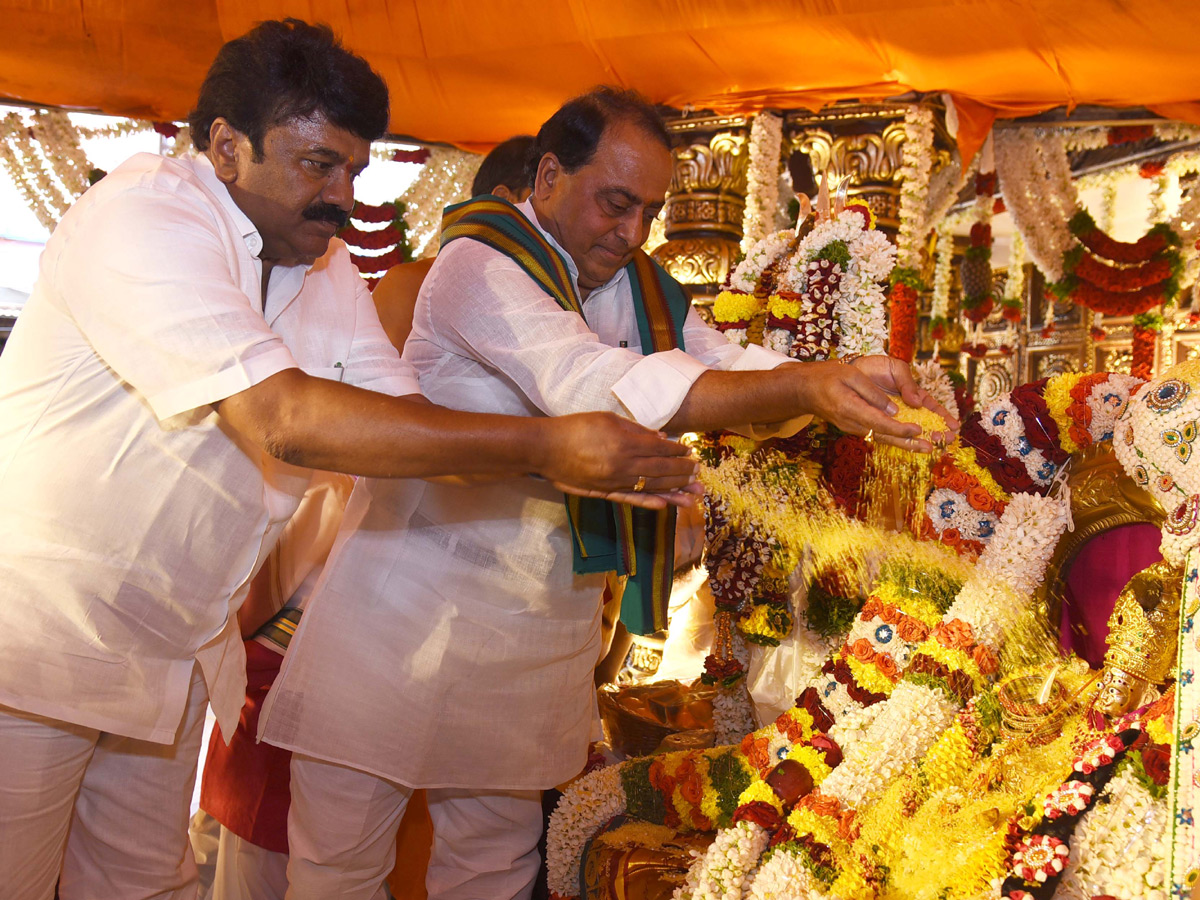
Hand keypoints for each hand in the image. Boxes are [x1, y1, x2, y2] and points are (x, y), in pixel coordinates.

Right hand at [541, 412, 698, 509]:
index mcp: (625, 443)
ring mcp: (614, 481)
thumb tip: (662, 437)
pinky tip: (664, 504)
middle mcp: (623, 465)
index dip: (678, 453)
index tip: (691, 454)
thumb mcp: (607, 419)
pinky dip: (648, 502)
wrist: (545, 448)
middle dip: (683, 473)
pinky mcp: (604, 492)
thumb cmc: (575, 428)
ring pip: (650, 488)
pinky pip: (630, 499)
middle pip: (661, 471)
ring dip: (674, 492)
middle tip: (699, 475)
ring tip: (693, 496)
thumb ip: (636, 429)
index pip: (660, 450)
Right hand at [794, 359, 953, 452]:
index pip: (879, 422)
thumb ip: (873, 393)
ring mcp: (853, 428)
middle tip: (929, 447)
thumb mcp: (851, 376)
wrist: (806, 390)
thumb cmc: (828, 377)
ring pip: (882, 438)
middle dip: (908, 442)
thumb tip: (894, 409)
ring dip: (904, 443)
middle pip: (884, 436)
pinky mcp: (855, 427)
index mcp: (850, 409)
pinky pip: (877, 434)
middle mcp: (852, 423)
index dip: (900, 428)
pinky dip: (895, 438)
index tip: (918, 429)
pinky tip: (909, 440)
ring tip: (925, 448)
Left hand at [850, 355, 958, 446]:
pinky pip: (891, 433)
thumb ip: (908, 383)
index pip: (931, 407)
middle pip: (925, 422)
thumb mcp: (897, 369)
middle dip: (938, 431)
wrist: (852, 370)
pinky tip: (912, 445)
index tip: (954, 426)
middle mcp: (904, 408)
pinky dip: (902, 439)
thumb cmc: (876, 368)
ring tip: (934, 444)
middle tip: (947, 439)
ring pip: (910, 430)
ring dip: (923, 438)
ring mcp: (892, 417)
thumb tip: (918, 402)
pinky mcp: (878, 422)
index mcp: (912, 394)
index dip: (943, 417)